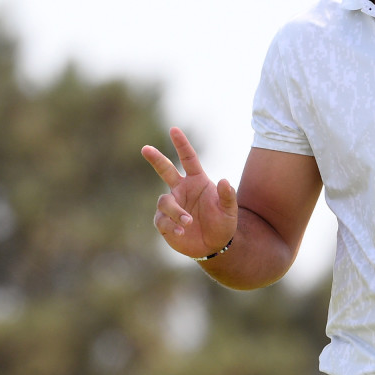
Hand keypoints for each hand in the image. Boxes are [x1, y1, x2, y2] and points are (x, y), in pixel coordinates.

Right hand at [141, 127, 237, 259]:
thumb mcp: (230, 210)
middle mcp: (181, 190)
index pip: (188, 159)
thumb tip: (225, 180)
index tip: (173, 130)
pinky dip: (171, 225)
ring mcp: (172, 205)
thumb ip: (228, 196)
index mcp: (197, 181)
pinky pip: (162, 220)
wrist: (214, 245)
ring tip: (188, 223)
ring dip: (176, 212)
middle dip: (155, 159)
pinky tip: (181, 232)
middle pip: (165, 170)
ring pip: (165, 202)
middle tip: (145, 148)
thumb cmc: (223, 223)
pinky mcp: (165, 222)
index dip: (182, 145)